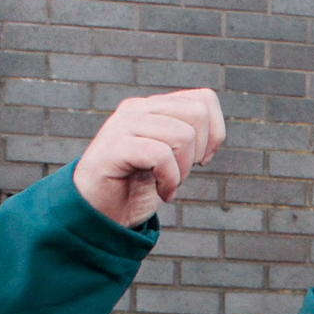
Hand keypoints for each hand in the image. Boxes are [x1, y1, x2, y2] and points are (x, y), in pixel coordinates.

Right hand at [73, 90, 225, 228]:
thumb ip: (186, 139)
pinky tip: (162, 193)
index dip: (215, 134)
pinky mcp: (115, 146)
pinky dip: (170, 181)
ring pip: (182, 135)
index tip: (200, 161)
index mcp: (154, 107)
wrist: (97, 213)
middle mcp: (138, 108)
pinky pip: (160, 155)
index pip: (204, 99)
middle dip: (199, 152)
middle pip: (198, 114)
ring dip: (182, 171)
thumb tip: (215, 133)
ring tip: (166, 185)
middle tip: (180, 174)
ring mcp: (124, 124)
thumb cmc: (135, 188)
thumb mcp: (170, 160)